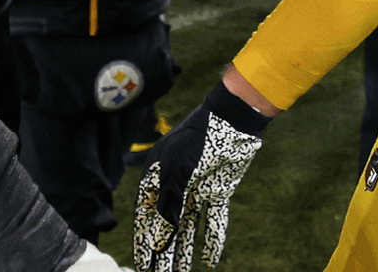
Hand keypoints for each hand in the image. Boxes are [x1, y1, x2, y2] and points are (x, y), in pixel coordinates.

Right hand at [134, 84, 270, 271]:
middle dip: (163, 254)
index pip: (146, 219)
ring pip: (188, 228)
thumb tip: (161, 239)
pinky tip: (210, 260)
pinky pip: (213, 221)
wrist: (233, 120)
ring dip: (185, 252)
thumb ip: (169, 206)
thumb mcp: (179, 173)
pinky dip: (213, 240)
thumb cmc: (199, 140)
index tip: (143, 268)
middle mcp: (175, 187)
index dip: (144, 244)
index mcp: (158, 179)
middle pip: (167, 228)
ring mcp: (197, 190)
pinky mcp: (218, 191)